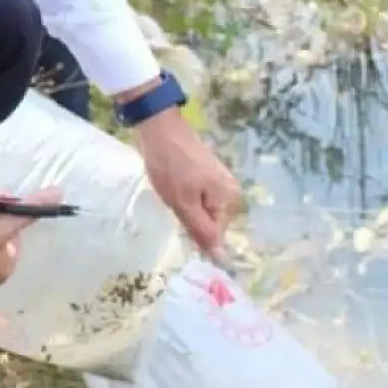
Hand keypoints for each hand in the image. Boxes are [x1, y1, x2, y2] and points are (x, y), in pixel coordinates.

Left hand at [132, 108, 244, 254]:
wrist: (158, 128)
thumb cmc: (171, 167)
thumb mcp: (184, 204)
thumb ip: (203, 231)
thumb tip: (222, 259)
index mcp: (229, 198)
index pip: (214, 233)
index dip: (193, 230)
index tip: (176, 217)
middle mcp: (229, 189)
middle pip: (208, 220)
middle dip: (188, 217)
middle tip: (172, 202)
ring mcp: (217, 179)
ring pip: (198, 208)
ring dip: (182, 206)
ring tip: (169, 191)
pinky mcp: (204, 172)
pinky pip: (194, 196)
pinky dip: (180, 195)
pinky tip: (169, 184)